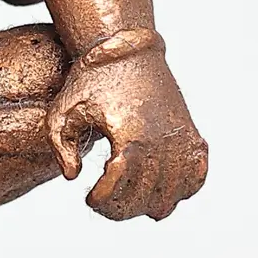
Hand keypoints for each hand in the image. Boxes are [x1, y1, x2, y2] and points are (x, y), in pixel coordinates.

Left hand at [48, 46, 207, 222]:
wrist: (128, 47)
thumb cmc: (91, 78)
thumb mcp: (63, 110)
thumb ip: (60, 147)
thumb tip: (73, 177)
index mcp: (130, 135)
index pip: (121, 187)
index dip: (104, 200)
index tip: (89, 199)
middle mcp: (161, 141)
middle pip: (146, 196)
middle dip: (122, 209)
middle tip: (104, 205)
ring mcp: (180, 139)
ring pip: (173, 193)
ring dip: (149, 205)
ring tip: (128, 200)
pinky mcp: (191, 134)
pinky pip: (196, 175)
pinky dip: (182, 190)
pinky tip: (160, 190)